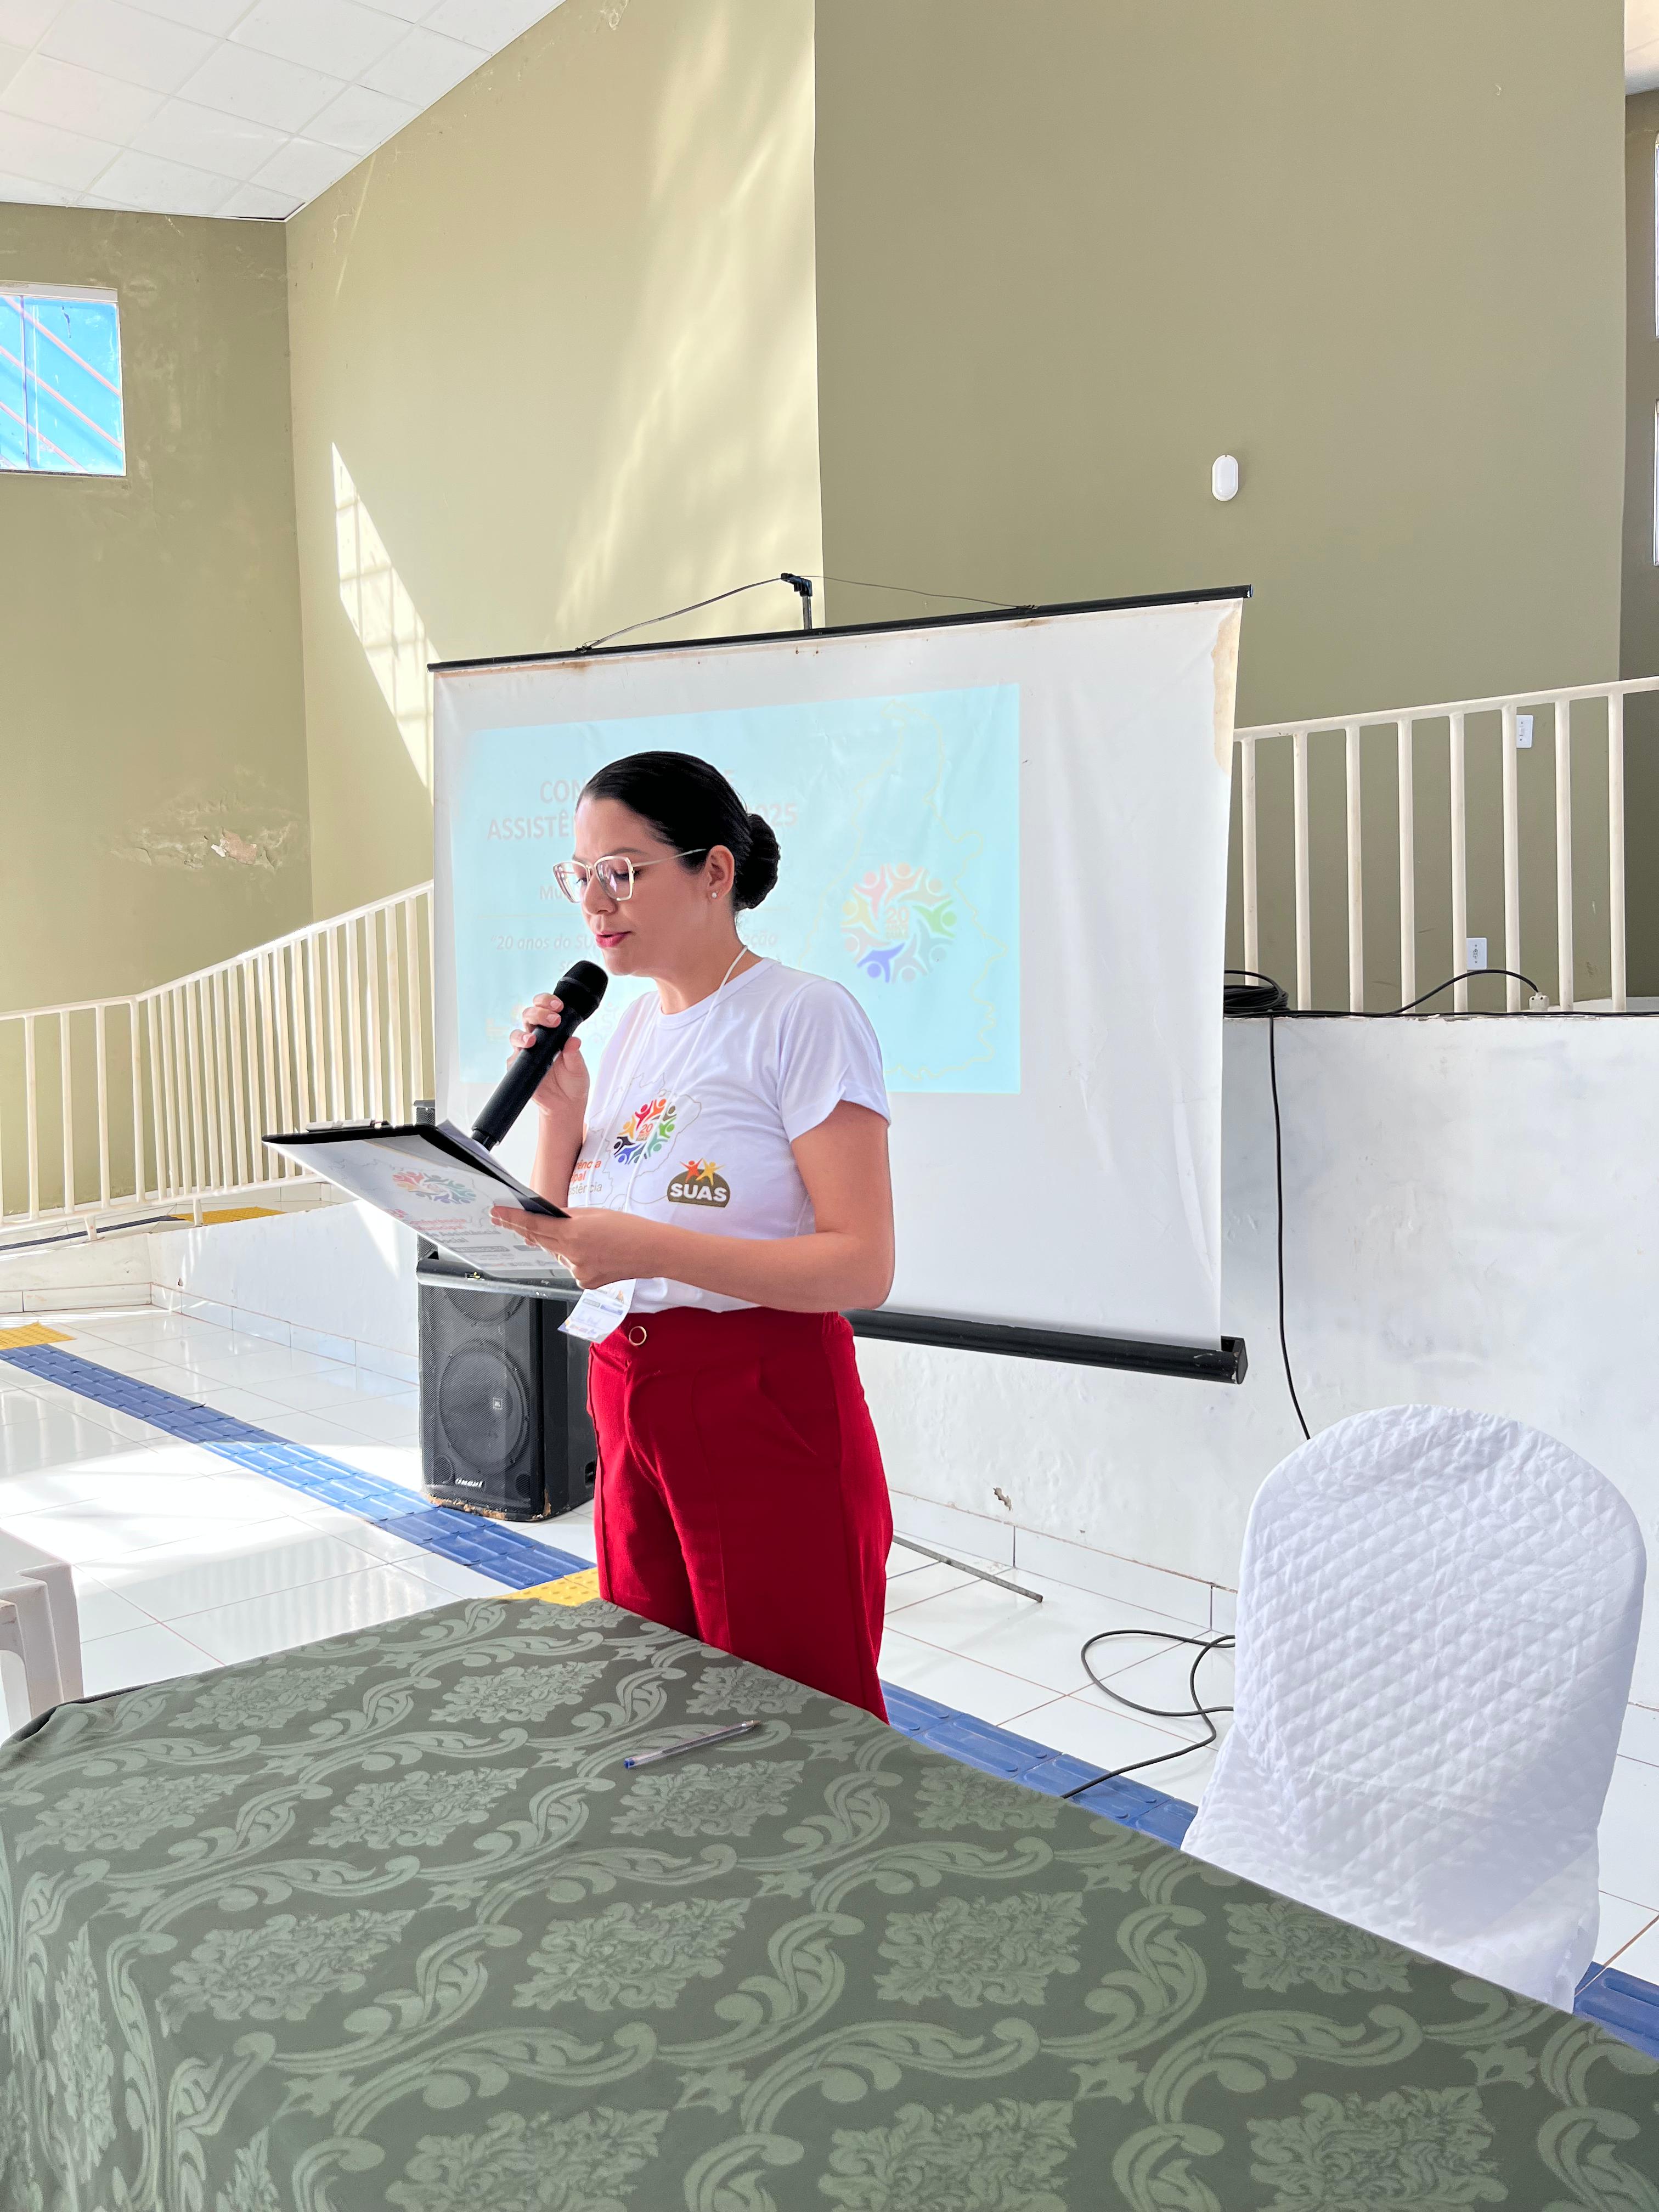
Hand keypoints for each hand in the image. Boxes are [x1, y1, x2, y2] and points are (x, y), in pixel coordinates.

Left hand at [490, 1204, 653, 1289]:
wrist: (652, 1252)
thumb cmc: (629, 1229)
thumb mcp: (596, 1214)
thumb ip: (569, 1217)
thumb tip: (549, 1218)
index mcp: (574, 1233)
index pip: (534, 1225)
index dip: (512, 1219)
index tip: (496, 1213)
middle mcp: (572, 1255)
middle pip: (539, 1240)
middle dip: (524, 1230)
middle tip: (504, 1219)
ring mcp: (578, 1272)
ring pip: (558, 1254)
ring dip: (560, 1245)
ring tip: (585, 1237)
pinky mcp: (585, 1283)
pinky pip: (571, 1267)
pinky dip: (575, 1258)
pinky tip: (595, 1253)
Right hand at [510, 995, 589, 1121]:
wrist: (565, 1104)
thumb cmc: (573, 1081)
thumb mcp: (578, 1067)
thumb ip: (574, 1054)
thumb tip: (574, 1040)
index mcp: (552, 1032)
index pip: (545, 1009)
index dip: (547, 1002)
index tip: (559, 1006)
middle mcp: (537, 1038)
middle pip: (528, 1016)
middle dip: (538, 1013)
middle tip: (553, 1021)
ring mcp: (525, 1052)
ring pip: (516, 1035)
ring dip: (523, 1035)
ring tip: (532, 1040)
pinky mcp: (518, 1067)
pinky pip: (513, 1059)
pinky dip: (517, 1056)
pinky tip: (525, 1057)